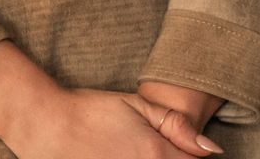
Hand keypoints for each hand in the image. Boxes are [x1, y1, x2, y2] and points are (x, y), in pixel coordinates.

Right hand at [0, 40, 217, 157]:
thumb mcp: (137, 106)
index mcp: (154, 154)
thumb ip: (176, 126)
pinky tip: (125, 157)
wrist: (46, 124)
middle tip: (156, 149)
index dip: (195, 157)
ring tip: (138, 152)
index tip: (186, 151)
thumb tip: (213, 149)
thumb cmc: (92, 110)